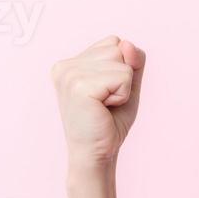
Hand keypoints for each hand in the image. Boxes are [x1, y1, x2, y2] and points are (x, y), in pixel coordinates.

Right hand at [49, 35, 145, 169]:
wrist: (97, 154)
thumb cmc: (109, 123)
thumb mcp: (128, 84)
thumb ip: (133, 60)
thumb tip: (127, 44)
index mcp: (70, 63)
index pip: (114, 42)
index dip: (121, 69)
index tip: (105, 94)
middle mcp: (65, 65)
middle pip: (118, 47)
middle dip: (123, 77)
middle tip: (105, 103)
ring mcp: (69, 74)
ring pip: (122, 62)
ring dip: (123, 88)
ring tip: (104, 106)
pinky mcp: (79, 86)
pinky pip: (122, 76)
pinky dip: (122, 95)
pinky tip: (104, 109)